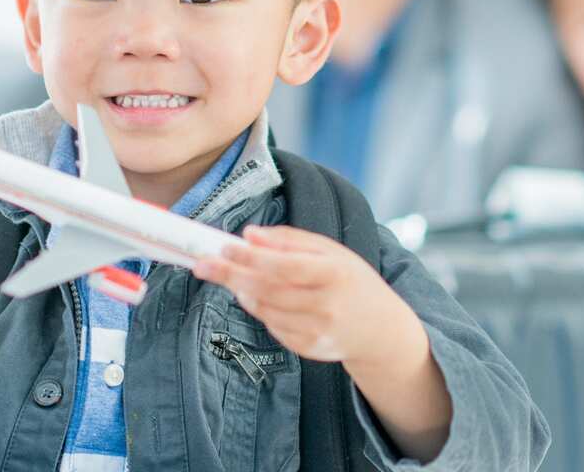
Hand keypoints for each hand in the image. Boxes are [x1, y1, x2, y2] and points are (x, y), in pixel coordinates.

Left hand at [193, 225, 422, 364]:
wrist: (378, 328)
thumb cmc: (350, 280)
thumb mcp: (330, 251)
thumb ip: (289, 240)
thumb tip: (250, 235)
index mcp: (335, 273)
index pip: (285, 266)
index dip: (251, 258)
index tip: (224, 248)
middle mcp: (327, 304)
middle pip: (268, 290)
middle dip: (232, 275)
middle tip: (204, 264)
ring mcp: (318, 331)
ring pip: (265, 310)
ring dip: (242, 292)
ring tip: (233, 277)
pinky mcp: (309, 349)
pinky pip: (272, 327)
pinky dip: (260, 311)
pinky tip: (260, 298)